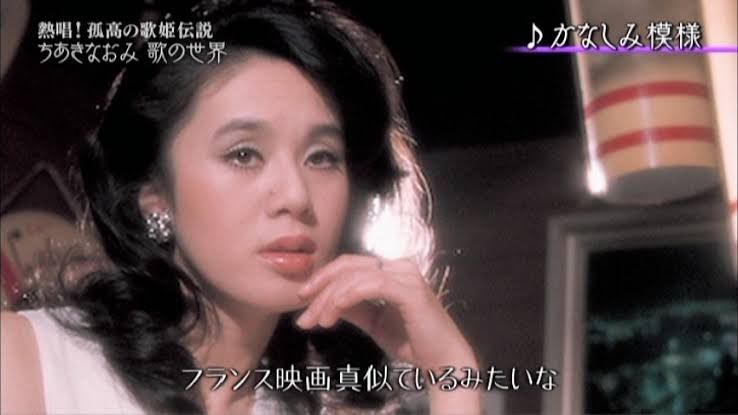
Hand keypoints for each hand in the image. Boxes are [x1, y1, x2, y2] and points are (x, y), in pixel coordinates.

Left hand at [295, 254, 476, 369]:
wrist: (442, 361)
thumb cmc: (412, 342)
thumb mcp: (373, 321)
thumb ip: (352, 308)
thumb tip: (323, 301)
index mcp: (391, 270)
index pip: (350, 266)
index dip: (323, 279)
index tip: (302, 300)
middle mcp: (399, 266)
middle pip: (348, 266)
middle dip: (321, 287)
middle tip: (303, 312)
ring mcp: (406, 275)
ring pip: (355, 276)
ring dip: (330, 298)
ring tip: (318, 321)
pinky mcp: (409, 290)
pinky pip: (370, 285)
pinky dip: (347, 297)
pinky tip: (333, 314)